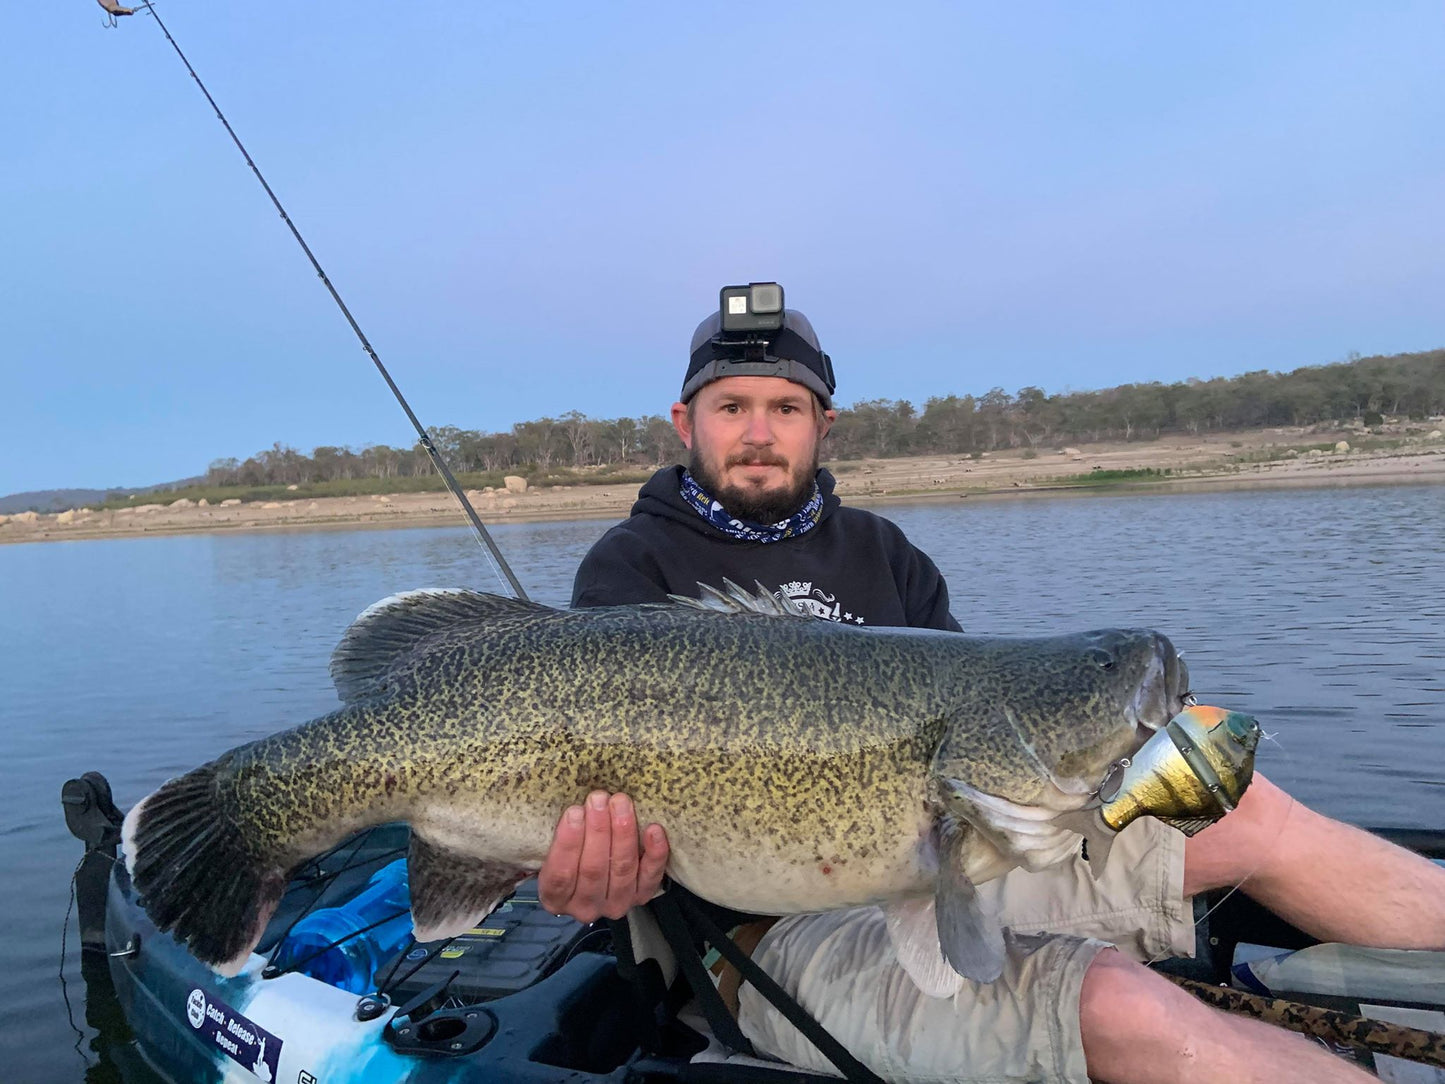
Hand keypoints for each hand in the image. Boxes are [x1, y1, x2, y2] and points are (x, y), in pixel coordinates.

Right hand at [537, 790, 668, 922]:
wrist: (590, 875)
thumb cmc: (567, 855)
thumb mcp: (551, 850)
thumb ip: (557, 835)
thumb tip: (569, 806)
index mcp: (554, 898)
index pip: (560, 875)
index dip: (568, 843)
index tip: (574, 811)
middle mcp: (584, 907)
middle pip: (593, 869)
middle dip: (598, 830)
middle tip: (599, 799)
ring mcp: (615, 904)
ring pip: (622, 869)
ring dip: (623, 833)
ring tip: (621, 803)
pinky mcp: (640, 897)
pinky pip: (650, 877)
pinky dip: (655, 854)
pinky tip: (654, 830)